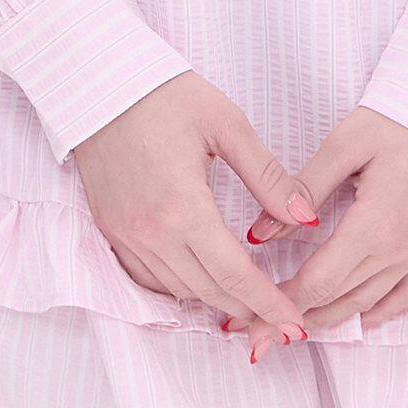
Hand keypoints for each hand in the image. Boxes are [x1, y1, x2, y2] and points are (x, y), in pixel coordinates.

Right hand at [70, 73, 323, 363]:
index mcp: (183, 207)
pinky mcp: (110, 229)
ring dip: (215, 300)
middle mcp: (151, 232)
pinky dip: (178, 288)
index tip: (296, 324)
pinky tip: (201, 281)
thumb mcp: (227, 125)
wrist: (99, 82)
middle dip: (249, 311)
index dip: (269, 304)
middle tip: (281, 319)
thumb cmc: (166, 94)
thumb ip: (268, 177)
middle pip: (209, 292)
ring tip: (249, 302)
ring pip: (178, 290)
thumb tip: (307, 216)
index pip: (235, 275)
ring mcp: (125, 234)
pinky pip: (146, 278)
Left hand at [240, 106, 407, 337]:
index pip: (319, 281)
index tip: (253, 315)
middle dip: (297, 317)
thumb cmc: (401, 119)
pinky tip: (356, 319)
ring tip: (295, 326)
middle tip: (262, 332)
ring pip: (369, 304)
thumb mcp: (345, 144)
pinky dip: (377, 314)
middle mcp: (400, 250)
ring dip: (331, 320)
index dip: (282, 303)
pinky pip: (406, 296)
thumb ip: (301, 189)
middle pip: (339, 300)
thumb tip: (258, 232)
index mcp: (374, 225)